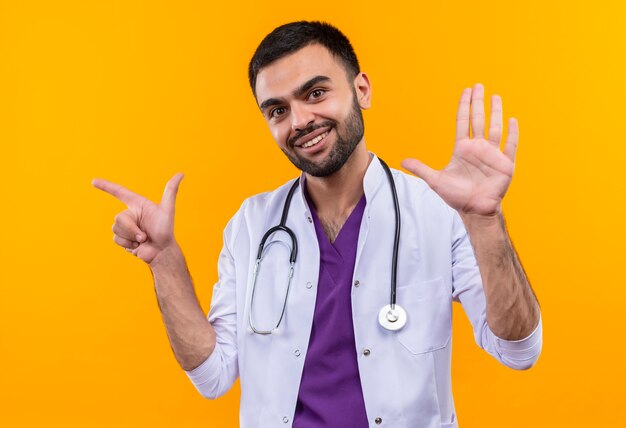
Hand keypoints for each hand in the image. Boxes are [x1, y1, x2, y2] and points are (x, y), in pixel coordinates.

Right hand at [92, 173, 183, 263]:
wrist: (161, 251)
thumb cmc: (165, 230)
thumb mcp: (167, 210)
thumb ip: (171, 191)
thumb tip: (181, 173)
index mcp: (138, 204)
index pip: (119, 192)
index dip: (106, 186)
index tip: (94, 181)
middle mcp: (130, 214)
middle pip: (119, 218)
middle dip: (131, 228)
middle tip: (145, 235)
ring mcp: (125, 227)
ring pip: (116, 228)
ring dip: (130, 237)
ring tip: (143, 240)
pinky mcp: (123, 238)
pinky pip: (116, 238)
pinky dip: (127, 244)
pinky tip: (137, 246)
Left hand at [401, 84, 517, 216]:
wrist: (474, 209)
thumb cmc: (456, 195)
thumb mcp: (435, 180)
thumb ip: (421, 169)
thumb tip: (402, 161)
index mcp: (463, 149)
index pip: (463, 122)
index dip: (464, 106)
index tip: (466, 91)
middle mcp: (478, 148)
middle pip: (478, 120)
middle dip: (478, 102)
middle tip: (479, 86)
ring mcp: (492, 155)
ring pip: (495, 128)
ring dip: (495, 113)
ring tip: (495, 97)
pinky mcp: (505, 164)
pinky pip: (510, 145)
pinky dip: (512, 133)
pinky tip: (512, 120)